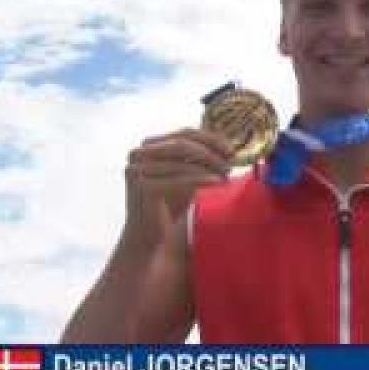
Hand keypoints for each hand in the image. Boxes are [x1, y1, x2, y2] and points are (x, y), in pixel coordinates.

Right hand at [123, 128, 232, 249]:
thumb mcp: (185, 174)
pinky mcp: (143, 188)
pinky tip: (218, 182)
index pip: (183, 132)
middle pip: (182, 143)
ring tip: (226, 174)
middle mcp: (138, 154)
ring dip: (209, 165)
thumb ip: (197, 158)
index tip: (231, 148)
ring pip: (181, 161)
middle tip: (230, 161)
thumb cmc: (169, 205)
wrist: (149, 237)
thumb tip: (226, 144)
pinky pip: (179, 179)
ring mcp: (137, 170)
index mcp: (147, 146)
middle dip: (210, 151)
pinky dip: (202, 179)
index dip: (210, 138)